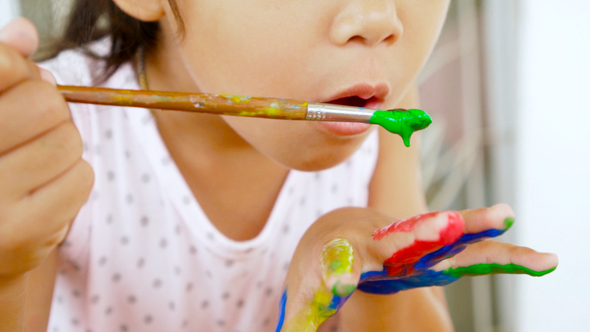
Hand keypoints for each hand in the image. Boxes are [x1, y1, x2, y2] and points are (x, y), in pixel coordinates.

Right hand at [0, 19, 93, 279]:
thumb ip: (0, 74)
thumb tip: (25, 32)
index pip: (2, 67)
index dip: (17, 69)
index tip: (15, 81)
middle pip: (44, 103)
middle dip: (48, 109)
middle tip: (29, 127)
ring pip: (68, 141)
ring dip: (62, 146)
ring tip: (33, 161)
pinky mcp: (21, 234)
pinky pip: (82, 178)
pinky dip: (73, 177)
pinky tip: (44, 188)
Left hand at [276, 204, 557, 331]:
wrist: (337, 228)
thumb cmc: (321, 266)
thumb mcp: (306, 294)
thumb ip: (303, 317)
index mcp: (342, 256)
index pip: (338, 268)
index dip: (336, 277)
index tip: (336, 285)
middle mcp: (378, 242)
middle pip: (400, 238)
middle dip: (420, 234)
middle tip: (440, 231)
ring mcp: (409, 240)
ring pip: (447, 234)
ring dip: (476, 228)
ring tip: (507, 218)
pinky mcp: (433, 246)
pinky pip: (470, 248)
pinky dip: (500, 251)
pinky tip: (541, 259)